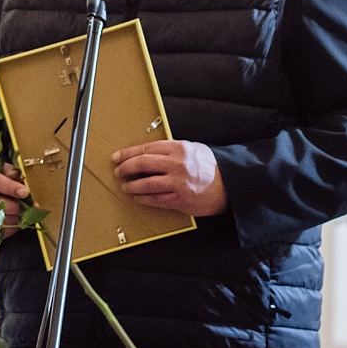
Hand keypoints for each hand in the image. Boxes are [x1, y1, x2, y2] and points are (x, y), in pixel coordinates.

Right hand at [0, 165, 29, 234]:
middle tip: (25, 207)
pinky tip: (17, 224)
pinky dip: (8, 230)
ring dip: (11, 220)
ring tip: (23, 216)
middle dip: (12, 207)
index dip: (10, 187)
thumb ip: (13, 174)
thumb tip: (16, 177)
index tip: (24, 192)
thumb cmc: (3, 181)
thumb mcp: (8, 173)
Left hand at [112, 140, 226, 216]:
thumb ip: (171, 150)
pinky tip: (138, 197)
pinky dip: (144, 198)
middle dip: (126, 168)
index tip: (117, 157)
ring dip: (132, 186)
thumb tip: (147, 153)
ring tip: (126, 186)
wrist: (229, 185)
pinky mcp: (179, 199)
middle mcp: (177, 164)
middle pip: (142, 164)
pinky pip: (156, 199)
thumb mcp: (192, 149)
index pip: (146, 148)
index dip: (128, 153)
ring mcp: (178, 183)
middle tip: (118, 171)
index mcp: (179, 148)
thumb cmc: (210, 167)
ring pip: (146, 184)